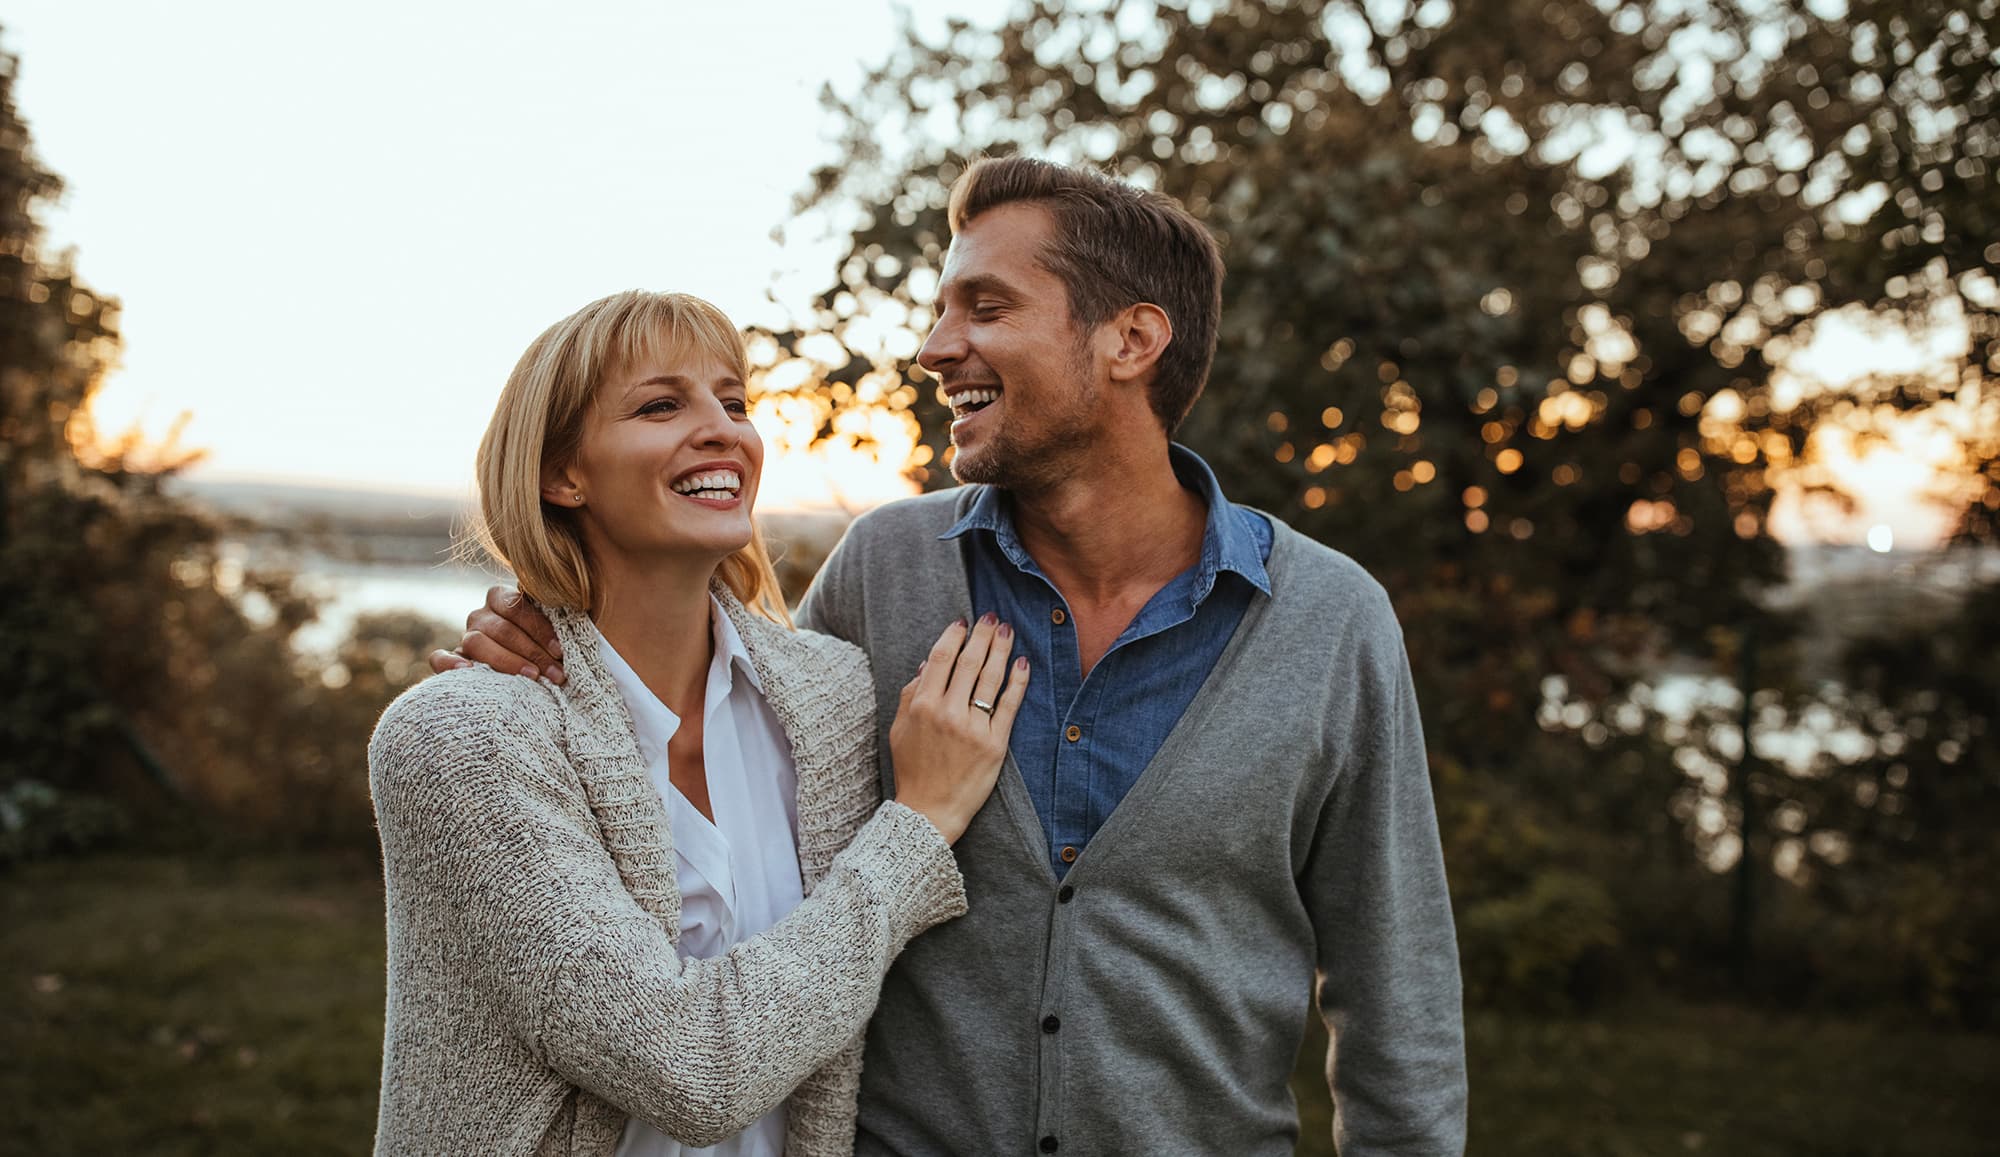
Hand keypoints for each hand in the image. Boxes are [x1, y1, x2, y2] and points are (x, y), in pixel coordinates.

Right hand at [426, 585, 567, 682]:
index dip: (541, 629)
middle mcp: (481, 615)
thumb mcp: (550, 631)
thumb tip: (574, 632)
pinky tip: (467, 672)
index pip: (517, 608)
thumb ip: (555, 623)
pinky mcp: (450, 659)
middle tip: (556, 674)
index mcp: (502, 599)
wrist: (523, 667)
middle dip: (533, 652)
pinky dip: (450, 664)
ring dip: (506, 661)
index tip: (561, 651)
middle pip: (502, 629)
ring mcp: (465, 636)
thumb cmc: (543, 647)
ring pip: (477, 642)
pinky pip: (439, 658)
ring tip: (530, 678)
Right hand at [888, 614, 1029, 844]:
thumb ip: (911, 694)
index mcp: (922, 705)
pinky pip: (1009, 705)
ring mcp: (972, 728)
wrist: (929, 812)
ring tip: (1008, 630)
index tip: (963, 622)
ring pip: (991, 678)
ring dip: (1001, 649)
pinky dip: (1018, 682)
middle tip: (992, 617)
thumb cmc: (912, 770)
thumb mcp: (899, 729)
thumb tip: (927, 663)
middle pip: (970, 662)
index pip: (941, 658)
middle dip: (982, 634)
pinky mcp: (994, 744)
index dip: (954, 635)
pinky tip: (1022, 664)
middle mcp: (947, 712)